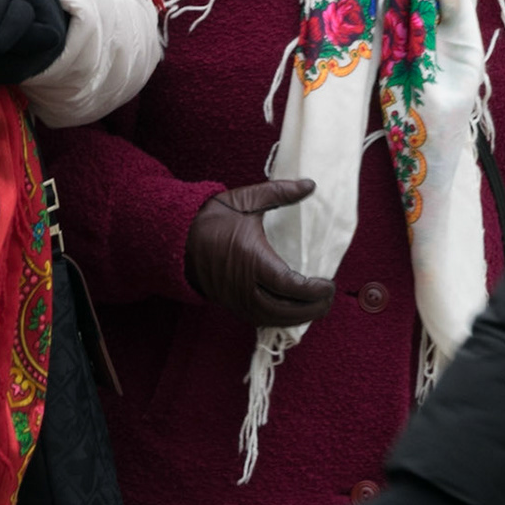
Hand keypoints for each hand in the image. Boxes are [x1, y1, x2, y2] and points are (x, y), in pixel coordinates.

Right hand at [184, 179, 335, 327]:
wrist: (175, 238)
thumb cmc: (211, 219)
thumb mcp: (244, 201)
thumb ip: (278, 193)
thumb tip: (310, 184)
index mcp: (252, 260)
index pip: (293, 286)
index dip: (316, 290)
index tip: (329, 283)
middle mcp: (246, 286)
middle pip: (288, 309)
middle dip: (314, 307)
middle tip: (329, 297)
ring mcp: (237, 300)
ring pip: (275, 319)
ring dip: (299, 317)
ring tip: (316, 306)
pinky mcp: (232, 305)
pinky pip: (262, 320)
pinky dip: (281, 319)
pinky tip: (293, 311)